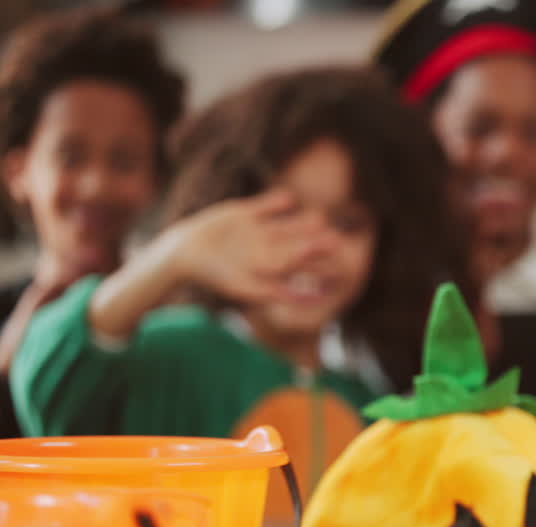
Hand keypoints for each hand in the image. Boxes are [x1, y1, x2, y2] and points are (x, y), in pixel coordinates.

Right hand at [160, 188, 330, 304]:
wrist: (182, 254)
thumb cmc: (215, 277)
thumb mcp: (246, 288)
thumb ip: (278, 293)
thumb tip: (311, 302)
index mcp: (270, 267)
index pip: (301, 265)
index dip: (319, 263)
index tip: (336, 263)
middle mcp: (267, 249)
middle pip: (297, 245)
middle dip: (316, 243)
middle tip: (336, 240)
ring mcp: (257, 231)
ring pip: (286, 226)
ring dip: (303, 222)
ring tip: (319, 217)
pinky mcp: (243, 213)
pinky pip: (265, 206)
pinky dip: (277, 201)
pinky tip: (289, 198)